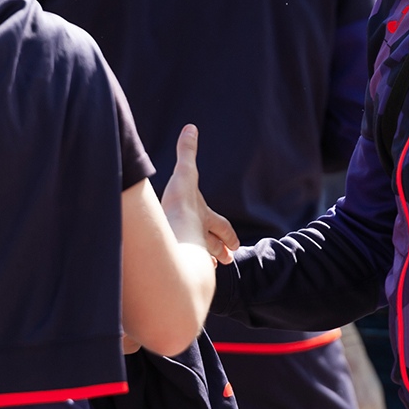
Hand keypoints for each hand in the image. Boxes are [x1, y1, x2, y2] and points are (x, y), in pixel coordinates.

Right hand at [160, 125, 239, 264]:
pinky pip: (184, 272)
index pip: (221, 227)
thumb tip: (191, 127)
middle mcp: (199, 238)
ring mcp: (189, 254)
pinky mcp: (177, 266)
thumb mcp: (184, 174)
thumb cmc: (180, 207)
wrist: (172, 239)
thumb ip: (186, 152)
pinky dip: (185, 273)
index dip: (228, 234)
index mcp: (203, 218)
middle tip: (227, 260)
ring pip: (201, 260)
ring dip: (205, 263)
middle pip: (213, 246)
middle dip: (219, 251)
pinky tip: (185, 281)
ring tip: (209, 271)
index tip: (236, 244)